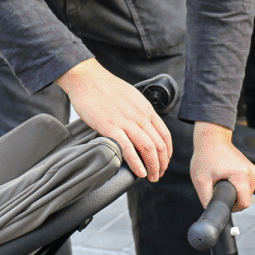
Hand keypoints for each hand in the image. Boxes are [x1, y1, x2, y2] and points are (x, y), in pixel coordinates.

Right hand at [56, 58, 172, 180]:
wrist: (87, 78)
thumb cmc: (105, 87)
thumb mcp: (131, 97)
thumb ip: (139, 112)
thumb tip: (142, 126)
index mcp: (146, 109)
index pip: (165, 135)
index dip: (167, 152)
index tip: (164, 161)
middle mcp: (140, 116)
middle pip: (159, 145)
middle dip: (162, 163)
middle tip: (159, 173)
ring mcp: (126, 122)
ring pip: (148, 149)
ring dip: (153, 166)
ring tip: (151, 176)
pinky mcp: (111, 127)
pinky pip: (128, 149)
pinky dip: (136, 163)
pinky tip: (139, 172)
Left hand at [191, 121, 254, 210]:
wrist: (212, 139)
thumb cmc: (206, 156)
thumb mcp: (200, 180)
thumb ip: (206, 199)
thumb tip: (212, 211)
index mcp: (241, 175)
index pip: (244, 203)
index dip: (233, 207)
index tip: (221, 200)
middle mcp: (251, 173)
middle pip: (245, 199)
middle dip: (232, 198)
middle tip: (218, 188)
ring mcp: (253, 171)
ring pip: (247, 194)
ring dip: (235, 193)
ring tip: (222, 181)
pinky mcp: (253, 171)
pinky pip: (247, 188)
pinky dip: (238, 187)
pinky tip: (228, 179)